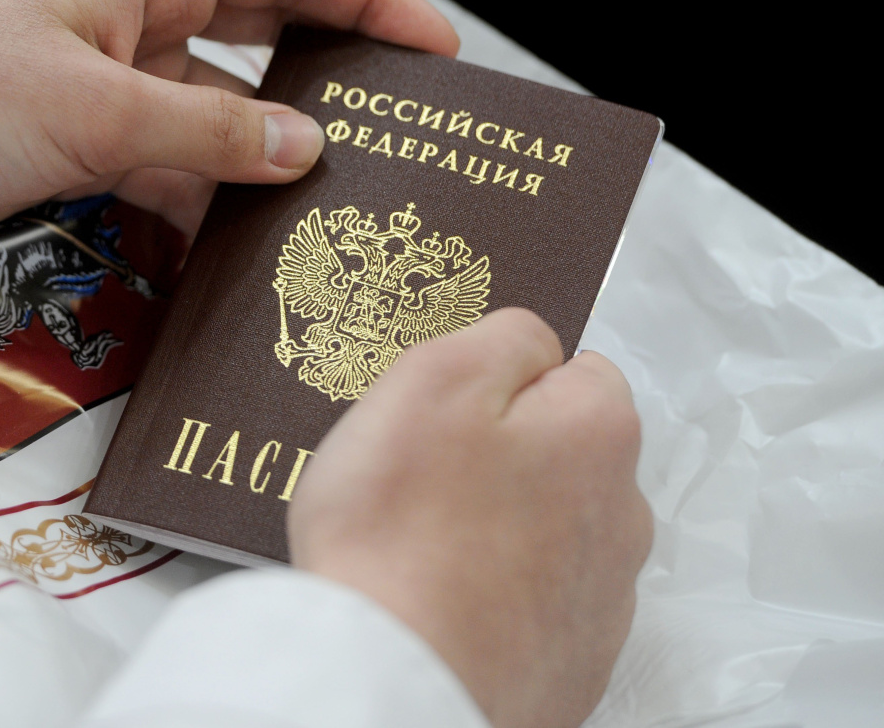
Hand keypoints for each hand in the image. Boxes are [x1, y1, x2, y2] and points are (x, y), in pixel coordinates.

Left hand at [0, 0, 458, 250]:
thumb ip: (209, 129)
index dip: (369, 0)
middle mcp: (140, 17)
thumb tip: (303, 146)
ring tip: (333, 206)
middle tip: (400, 132)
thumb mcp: (95, 108)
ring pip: (223, 116)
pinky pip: (178, 168)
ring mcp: (119, 84)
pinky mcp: (94, 144)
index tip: (431, 47)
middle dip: (332, 83)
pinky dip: (208, 203)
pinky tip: (242, 243)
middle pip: (267, 39)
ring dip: (266, 160)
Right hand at [289, 309, 651, 727]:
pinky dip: (501, 597)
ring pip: (552, 530)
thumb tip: (537, 346)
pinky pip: (539, 602)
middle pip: (563, 454)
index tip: (448, 420)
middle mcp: (625, 513)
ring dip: (505, 529)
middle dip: (507, 457)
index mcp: (598, 431)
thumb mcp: (433, 380)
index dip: (502, 386)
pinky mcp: (576, 663)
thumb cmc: (399, 525)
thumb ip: (502, 338)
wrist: (395, 682)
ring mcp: (605, 598)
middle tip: (424, 485)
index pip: (571, 369)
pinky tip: (448, 606)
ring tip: (427, 552)